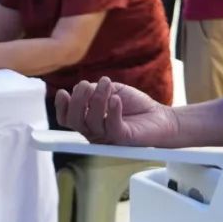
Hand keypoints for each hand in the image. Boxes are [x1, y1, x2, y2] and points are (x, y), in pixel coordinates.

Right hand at [55, 77, 179, 146]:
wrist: (160, 118)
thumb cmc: (135, 105)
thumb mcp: (114, 92)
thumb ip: (98, 90)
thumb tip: (85, 86)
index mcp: (89, 121)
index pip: (68, 119)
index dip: (62, 107)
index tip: (63, 92)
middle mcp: (94, 132)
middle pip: (76, 120)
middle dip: (78, 101)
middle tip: (86, 84)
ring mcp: (107, 137)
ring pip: (92, 121)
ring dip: (97, 99)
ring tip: (107, 83)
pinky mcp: (122, 138)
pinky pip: (112, 126)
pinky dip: (113, 111)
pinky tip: (115, 99)